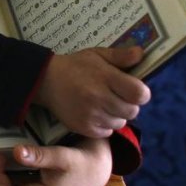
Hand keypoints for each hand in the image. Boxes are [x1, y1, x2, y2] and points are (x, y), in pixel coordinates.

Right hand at [35, 47, 149, 137]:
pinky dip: (104, 125)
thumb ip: (120, 55)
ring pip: (120, 123)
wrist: (45, 80)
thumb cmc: (75, 66)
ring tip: (104, 105)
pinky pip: (106, 132)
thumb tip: (141, 53)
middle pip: (132, 111)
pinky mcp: (83, 127)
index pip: (139, 94)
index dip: (140, 93)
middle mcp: (99, 97)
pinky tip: (95, 114)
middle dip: (128, 104)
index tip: (132, 89)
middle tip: (115, 96)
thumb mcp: (97, 54)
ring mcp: (90, 114)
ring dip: (116, 115)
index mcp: (105, 77)